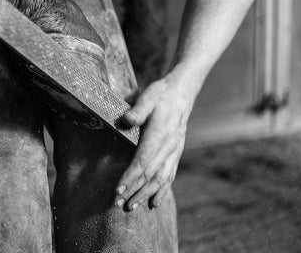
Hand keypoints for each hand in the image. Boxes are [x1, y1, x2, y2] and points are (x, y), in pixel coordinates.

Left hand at [114, 72, 195, 209]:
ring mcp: (174, 151)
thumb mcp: (148, 97)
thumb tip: (126, 120)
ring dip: (146, 195)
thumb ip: (137, 109)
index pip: (143, 161)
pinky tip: (155, 203)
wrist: (182, 93)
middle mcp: (169, 147)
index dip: (130, 177)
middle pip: (151, 175)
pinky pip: (170, 176)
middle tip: (118, 204)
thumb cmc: (161, 94)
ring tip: (133, 207)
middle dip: (134, 191)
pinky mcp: (176, 153)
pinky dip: (162, 191)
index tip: (118, 189)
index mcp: (160, 134)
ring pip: (161, 179)